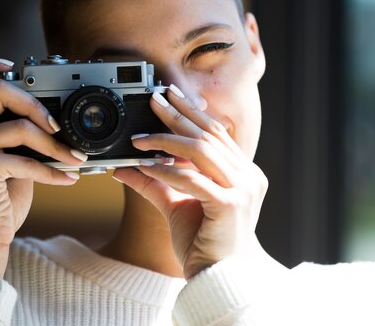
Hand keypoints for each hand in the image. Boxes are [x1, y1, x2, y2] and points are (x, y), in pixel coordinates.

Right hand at [0, 55, 86, 277]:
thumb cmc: (0, 197)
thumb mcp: (9, 157)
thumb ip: (18, 133)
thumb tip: (54, 116)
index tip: (10, 65)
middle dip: (36, 105)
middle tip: (57, 126)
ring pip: (21, 126)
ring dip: (55, 145)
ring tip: (74, 158)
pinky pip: (28, 160)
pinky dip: (53, 171)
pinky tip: (68, 178)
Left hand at [113, 86, 268, 278]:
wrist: (219, 278)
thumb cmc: (204, 242)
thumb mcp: (177, 206)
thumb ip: (156, 183)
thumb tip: (126, 167)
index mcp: (243, 172)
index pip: (216, 133)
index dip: (192, 112)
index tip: (170, 96)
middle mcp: (249, 176)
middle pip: (209, 135)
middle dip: (177, 115)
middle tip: (154, 100)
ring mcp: (244, 190)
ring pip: (201, 151)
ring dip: (166, 142)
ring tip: (140, 138)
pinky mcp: (230, 205)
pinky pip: (193, 180)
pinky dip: (167, 171)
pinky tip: (147, 166)